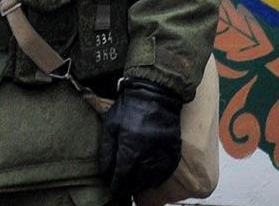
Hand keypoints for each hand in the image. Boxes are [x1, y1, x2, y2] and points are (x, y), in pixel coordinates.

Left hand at [97, 77, 184, 196]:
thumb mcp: (111, 125)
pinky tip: (153, 179)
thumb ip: (106, 151)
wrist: (156, 92)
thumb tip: (105, 173)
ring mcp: (162, 153)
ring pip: (152, 179)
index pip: (122, 178)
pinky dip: (159, 178)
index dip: (116, 186)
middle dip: (129, 186)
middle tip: (124, 186)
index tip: (114, 187)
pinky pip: (167, 171)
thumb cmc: (129, 107)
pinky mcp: (173, 149)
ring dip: (143, 184)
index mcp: (130, 149)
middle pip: (137, 182)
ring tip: (136, 184)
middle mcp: (147, 155)